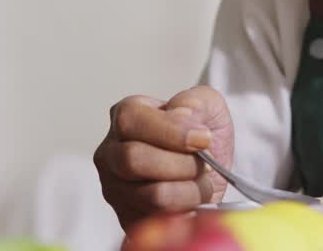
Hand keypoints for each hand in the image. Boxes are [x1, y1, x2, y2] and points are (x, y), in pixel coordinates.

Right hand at [94, 86, 234, 228]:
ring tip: (202, 181)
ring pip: (152, 195)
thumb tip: (180, 116)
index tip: (204, 139)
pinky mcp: (127, 219)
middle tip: (206, 164)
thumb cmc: (203, 134)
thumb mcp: (208, 105)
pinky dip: (186, 211)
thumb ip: (195, 102)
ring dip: (190, 190)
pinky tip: (194, 199)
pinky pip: (158, 221)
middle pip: (134, 160)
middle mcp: (111, 153)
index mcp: (125, 116)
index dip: (171, 132)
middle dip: (182, 164)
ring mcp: (114, 188)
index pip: (131, 121)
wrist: (212, 171)